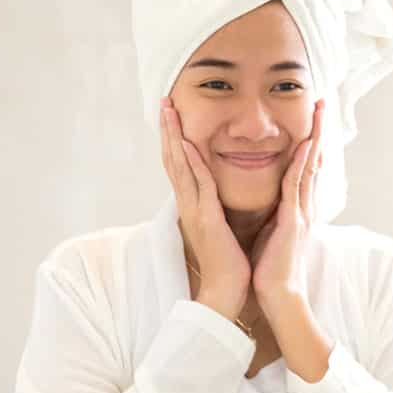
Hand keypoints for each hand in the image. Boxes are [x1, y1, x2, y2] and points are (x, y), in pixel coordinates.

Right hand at [159, 96, 249, 320]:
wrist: (228, 291)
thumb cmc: (228, 261)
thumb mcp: (220, 225)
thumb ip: (215, 206)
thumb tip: (216, 191)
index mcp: (194, 205)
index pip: (180, 165)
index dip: (174, 139)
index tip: (172, 115)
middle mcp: (189, 204)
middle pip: (173, 159)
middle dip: (168, 130)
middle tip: (163, 102)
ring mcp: (194, 211)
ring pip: (179, 166)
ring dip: (173, 137)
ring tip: (168, 111)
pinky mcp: (207, 219)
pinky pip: (199, 186)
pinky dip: (192, 164)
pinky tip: (186, 144)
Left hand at [250, 100, 324, 319]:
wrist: (279, 295)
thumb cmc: (272, 269)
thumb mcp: (273, 232)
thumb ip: (277, 213)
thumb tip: (272, 201)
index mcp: (298, 209)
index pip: (306, 168)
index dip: (309, 142)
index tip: (311, 119)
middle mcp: (305, 206)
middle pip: (314, 161)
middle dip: (319, 131)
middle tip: (322, 104)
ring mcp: (302, 212)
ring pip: (310, 167)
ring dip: (314, 138)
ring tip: (318, 113)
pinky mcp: (294, 221)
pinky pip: (296, 186)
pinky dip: (301, 164)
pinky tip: (305, 145)